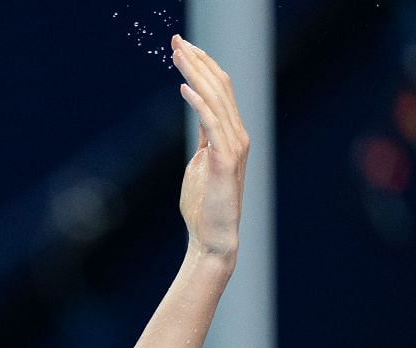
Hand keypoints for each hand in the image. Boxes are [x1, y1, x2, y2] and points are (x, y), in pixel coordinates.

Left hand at [172, 36, 248, 260]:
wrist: (213, 238)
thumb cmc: (204, 206)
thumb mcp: (201, 163)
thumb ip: (203, 139)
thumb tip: (197, 118)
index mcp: (232, 134)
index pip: (220, 90)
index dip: (203, 66)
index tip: (183, 48)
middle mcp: (238, 135)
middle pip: (220, 86)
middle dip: (198, 61)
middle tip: (177, 41)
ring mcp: (234, 147)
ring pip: (217, 99)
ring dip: (196, 74)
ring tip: (178, 54)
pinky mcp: (225, 161)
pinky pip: (213, 124)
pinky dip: (199, 103)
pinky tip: (185, 87)